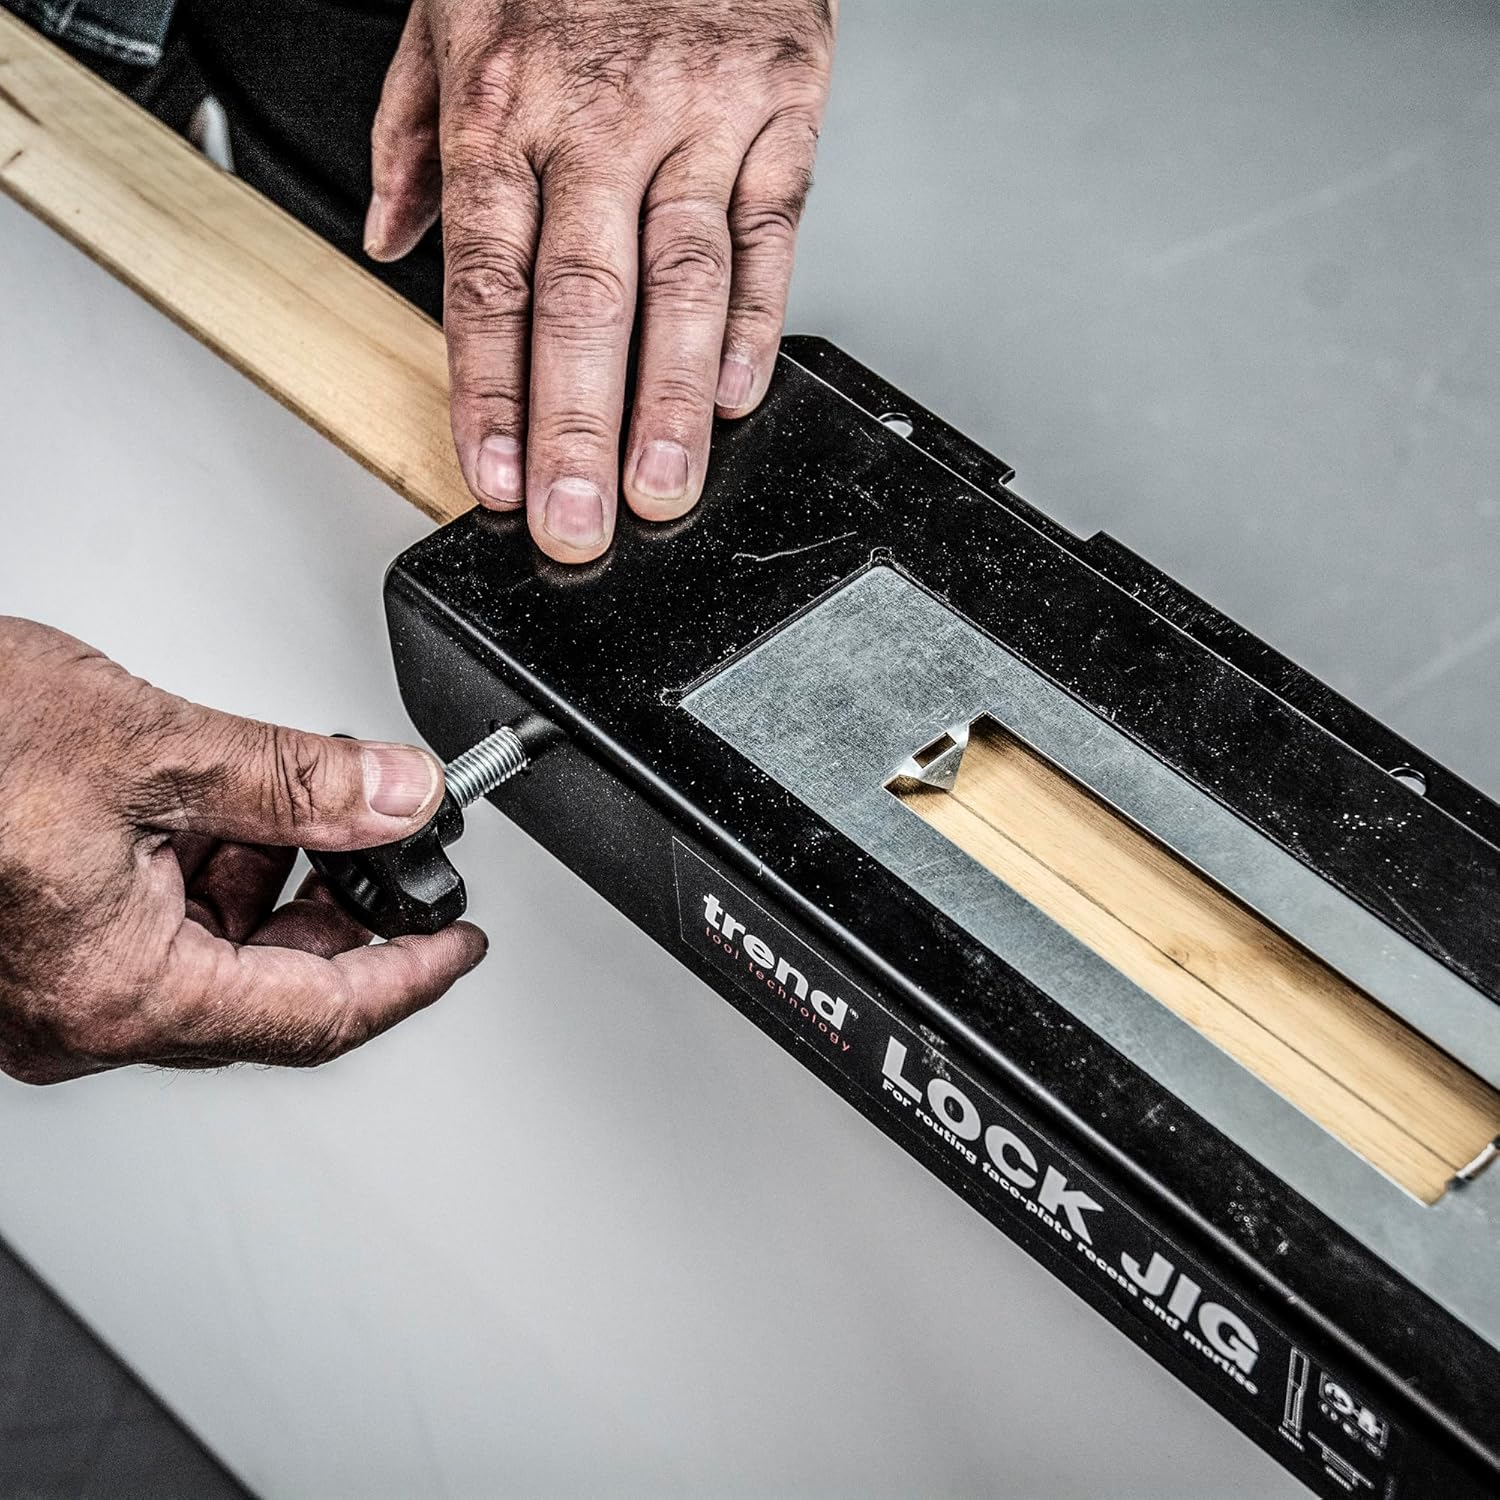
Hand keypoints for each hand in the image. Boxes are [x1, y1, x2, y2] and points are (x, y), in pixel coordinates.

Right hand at [0, 619, 486, 1084]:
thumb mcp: (151, 746)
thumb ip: (296, 784)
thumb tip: (399, 798)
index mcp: (120, 992)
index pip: (319, 1016)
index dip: (410, 977)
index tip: (460, 944)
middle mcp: (83, 1011)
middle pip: (270, 988)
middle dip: (342, 908)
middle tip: (393, 840)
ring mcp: (54, 985)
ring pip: (217, 952)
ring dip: (276, 877)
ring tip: (304, 797)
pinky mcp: (37, 944)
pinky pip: (161, 927)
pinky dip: (213, 867)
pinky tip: (231, 805)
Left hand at [364, 0, 836, 561]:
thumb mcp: (444, 12)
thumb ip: (408, 135)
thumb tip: (385, 242)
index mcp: (502, 104)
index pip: (487, 280)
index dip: (490, 392)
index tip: (495, 479)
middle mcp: (597, 116)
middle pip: (584, 299)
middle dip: (578, 426)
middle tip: (580, 521)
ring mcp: (697, 111)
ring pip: (684, 280)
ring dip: (671, 401)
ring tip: (663, 488)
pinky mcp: (780, 101)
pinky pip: (771, 228)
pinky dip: (759, 318)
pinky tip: (736, 393)